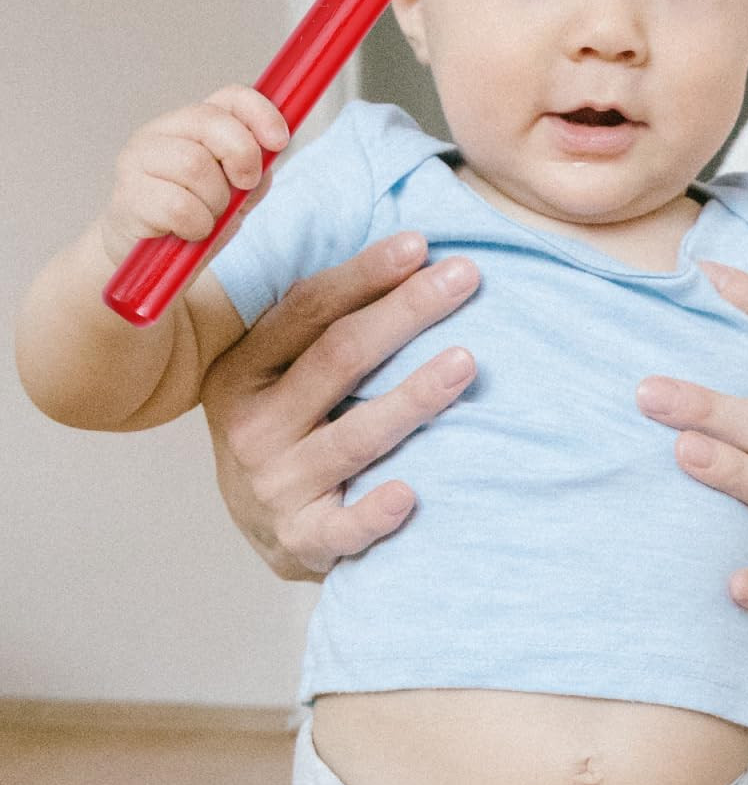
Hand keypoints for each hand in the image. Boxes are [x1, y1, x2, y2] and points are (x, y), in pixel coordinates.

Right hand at [101, 84, 288, 263]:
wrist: (149, 256)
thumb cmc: (196, 217)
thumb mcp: (236, 192)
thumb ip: (254, 169)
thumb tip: (270, 150)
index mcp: (194, 123)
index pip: (230, 96)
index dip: (260, 113)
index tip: (280, 142)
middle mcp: (161, 131)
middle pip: (211, 123)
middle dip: (242, 157)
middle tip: (244, 186)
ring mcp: (138, 159)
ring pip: (194, 164)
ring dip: (216, 199)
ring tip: (209, 215)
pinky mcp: (127, 195)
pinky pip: (178, 206)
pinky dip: (197, 225)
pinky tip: (190, 231)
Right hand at [200, 233, 479, 580]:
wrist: (265, 526)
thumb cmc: (291, 426)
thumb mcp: (281, 371)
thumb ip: (321, 323)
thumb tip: (408, 251)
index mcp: (244, 370)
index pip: (307, 310)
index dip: (364, 275)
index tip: (420, 244)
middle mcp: (253, 426)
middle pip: (338, 358)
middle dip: (406, 312)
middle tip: (464, 277)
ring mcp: (276, 485)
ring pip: (354, 437)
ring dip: (413, 397)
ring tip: (466, 362)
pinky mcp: (302, 540)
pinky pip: (344, 530)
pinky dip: (375, 515)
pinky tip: (411, 494)